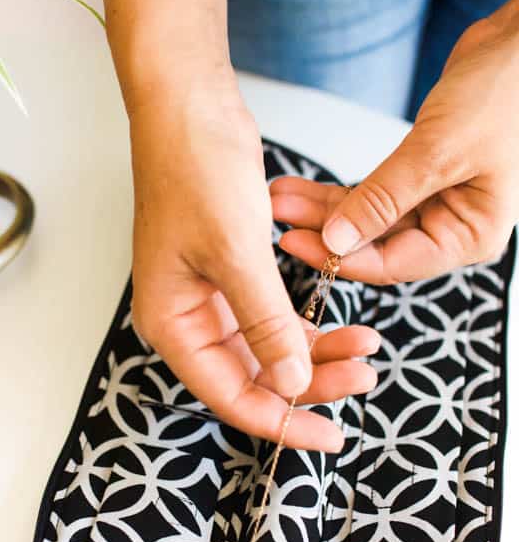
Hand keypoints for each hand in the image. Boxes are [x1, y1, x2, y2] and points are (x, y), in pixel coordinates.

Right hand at [128, 80, 379, 451]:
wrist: (188, 107)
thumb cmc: (194, 171)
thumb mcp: (236, 252)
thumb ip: (265, 324)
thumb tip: (291, 384)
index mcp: (173, 323)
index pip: (230, 395)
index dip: (281, 421)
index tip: (330, 434)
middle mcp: (188, 318)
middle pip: (252, 376)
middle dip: (310, 382)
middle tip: (364, 376)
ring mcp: (209, 297)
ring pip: (268, 348)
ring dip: (315, 353)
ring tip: (367, 347)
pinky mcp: (231, 273)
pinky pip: (272, 316)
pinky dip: (306, 323)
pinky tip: (342, 325)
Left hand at [273, 0, 518, 283]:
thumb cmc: (505, 94)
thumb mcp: (437, 152)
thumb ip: (383, 199)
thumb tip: (336, 240)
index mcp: (469, 236)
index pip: (394, 263)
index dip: (341, 257)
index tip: (295, 245)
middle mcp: (453, 226)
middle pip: (376, 244)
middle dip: (324, 231)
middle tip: (275, 218)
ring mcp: (437, 203)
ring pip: (369, 220)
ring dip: (324, 210)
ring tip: (279, 199)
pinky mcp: (420, 177)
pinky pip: (373, 195)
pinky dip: (339, 192)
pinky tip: (302, 188)